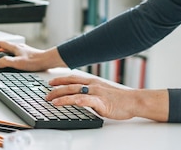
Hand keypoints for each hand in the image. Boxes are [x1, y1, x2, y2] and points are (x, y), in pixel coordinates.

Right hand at [0, 41, 65, 71]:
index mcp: (15, 47)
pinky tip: (12, 64)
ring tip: (0, 61)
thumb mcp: (17, 63)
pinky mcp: (27, 55)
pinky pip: (15, 54)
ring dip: (3, 54)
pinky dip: (10, 57)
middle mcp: (18, 47)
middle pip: (4, 47)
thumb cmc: (35, 61)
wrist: (47, 60)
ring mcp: (23, 50)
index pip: (0, 44)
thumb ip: (5, 62)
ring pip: (9, 50)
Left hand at [46, 74, 168, 121]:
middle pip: (70, 85)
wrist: (134, 101)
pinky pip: (85, 101)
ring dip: (61, 96)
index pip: (73, 78)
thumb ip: (92, 93)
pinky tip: (68, 102)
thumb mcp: (103, 92)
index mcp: (93, 82)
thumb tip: (82, 97)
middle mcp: (93, 85)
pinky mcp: (100, 102)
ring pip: (75, 92)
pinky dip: (75, 101)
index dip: (61, 79)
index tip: (51, 82)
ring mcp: (96, 93)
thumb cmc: (120, 99)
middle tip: (46, 94)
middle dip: (56, 89)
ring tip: (51, 100)